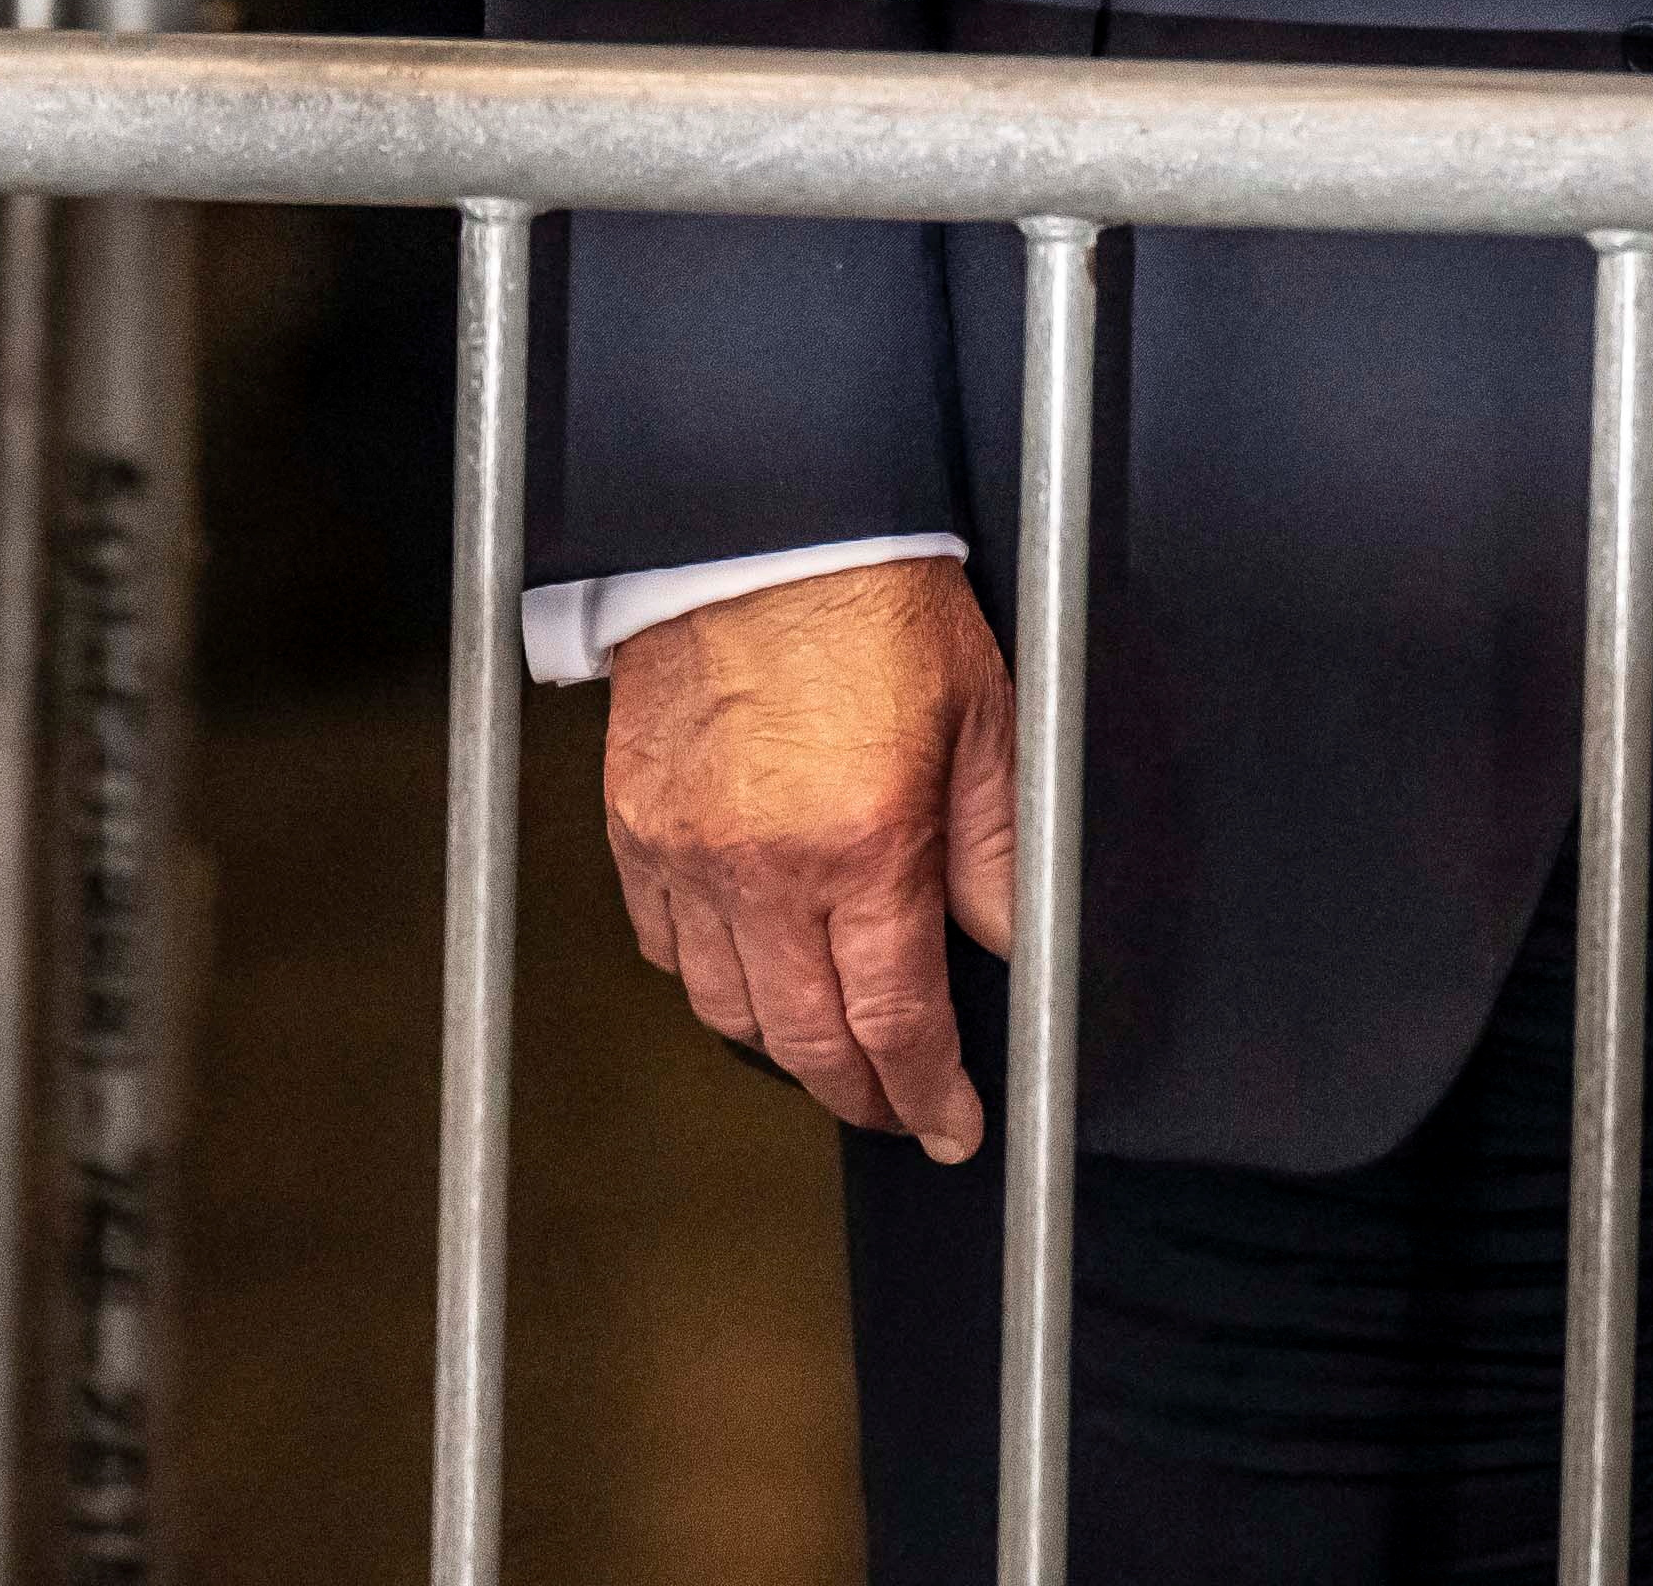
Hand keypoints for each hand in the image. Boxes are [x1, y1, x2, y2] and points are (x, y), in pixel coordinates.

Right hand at [604, 555, 1019, 1155]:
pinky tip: (750, 968)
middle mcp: (766, 866)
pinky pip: (664, 946)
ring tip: (830, 1047)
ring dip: (784, 1046)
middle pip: (805, 1040)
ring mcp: (689, 852)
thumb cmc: (880, 604)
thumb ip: (997, 851)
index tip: (951, 1126)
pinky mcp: (637, 826)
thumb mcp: (986, 719)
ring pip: (726, 1009)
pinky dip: (708, 978)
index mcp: (864, 844)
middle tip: (895, 1108)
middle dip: (859, 1094)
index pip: (896, 1020)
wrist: (766, 526)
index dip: (927, 1093)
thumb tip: (1015, 946)